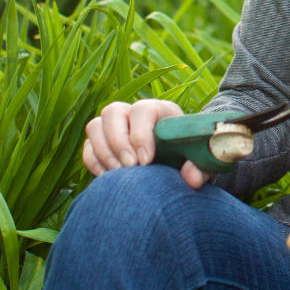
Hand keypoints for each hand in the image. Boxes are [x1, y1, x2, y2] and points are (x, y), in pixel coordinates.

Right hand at [83, 99, 211, 189]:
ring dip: (103, 152)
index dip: (141, 133)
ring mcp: (115, 127)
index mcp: (161, 111)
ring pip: (95, 126)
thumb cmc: (191, 158)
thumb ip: (201, 168)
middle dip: (118, 141)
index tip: (146, 160)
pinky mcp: (101, 144)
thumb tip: (191, 179)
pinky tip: (109, 178)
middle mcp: (134, 113)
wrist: (178, 165)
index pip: (143, 110)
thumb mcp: (202, 161)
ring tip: (119, 174)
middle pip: (112, 112)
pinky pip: (87, 148)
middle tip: (130, 167)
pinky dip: (94, 162)